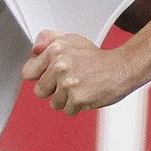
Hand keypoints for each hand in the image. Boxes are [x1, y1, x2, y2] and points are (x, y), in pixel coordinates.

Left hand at [23, 30, 141, 113]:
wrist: (122, 67)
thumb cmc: (97, 57)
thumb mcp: (71, 40)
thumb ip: (49, 40)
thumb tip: (33, 49)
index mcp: (54, 50)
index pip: (28, 72)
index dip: (39, 76)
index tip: (49, 77)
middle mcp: (59, 65)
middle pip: (40, 91)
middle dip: (53, 90)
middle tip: (69, 82)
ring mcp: (68, 83)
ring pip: (54, 103)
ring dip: (66, 99)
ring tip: (80, 87)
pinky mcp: (77, 98)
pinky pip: (68, 110)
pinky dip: (77, 106)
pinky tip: (87, 94)